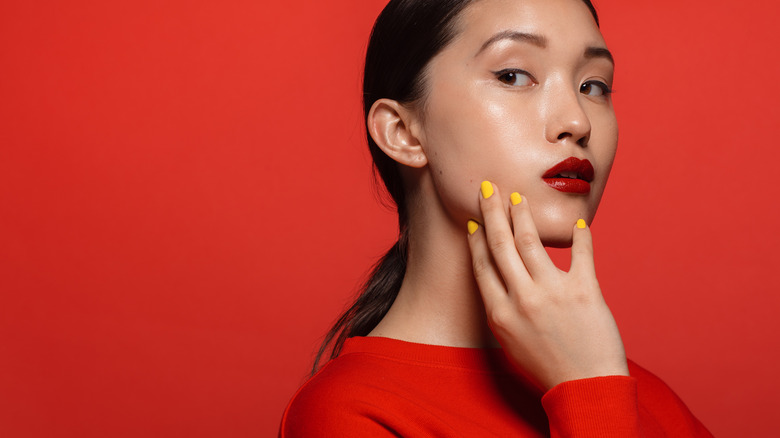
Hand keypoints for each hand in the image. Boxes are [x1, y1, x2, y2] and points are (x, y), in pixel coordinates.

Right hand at [466, 181, 628, 390]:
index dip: (477, 239)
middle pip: (500, 244)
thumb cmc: (547, 368)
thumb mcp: (510, 342)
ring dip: (523, 214)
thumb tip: (497, 281)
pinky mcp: (584, 290)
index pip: (482, 264)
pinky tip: (578, 223)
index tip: (475, 222)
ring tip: (519, 198)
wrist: (586, 387)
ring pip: (530, 240)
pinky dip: (580, 236)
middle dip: (493, 212)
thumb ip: (501, 310)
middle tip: (489, 190)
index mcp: (499, 312)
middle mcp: (521, 298)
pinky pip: (581, 253)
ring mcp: (552, 292)